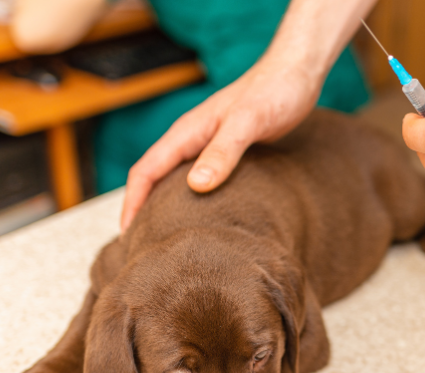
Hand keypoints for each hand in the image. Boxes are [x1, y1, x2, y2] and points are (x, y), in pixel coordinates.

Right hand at [119, 0, 376, 231]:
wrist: (296, 71)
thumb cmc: (275, 91)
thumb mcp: (249, 122)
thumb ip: (223, 151)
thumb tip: (195, 186)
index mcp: (188, 132)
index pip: (145, 171)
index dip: (132, 204)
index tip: (128, 237)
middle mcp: (193, 139)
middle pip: (154, 178)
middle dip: (143, 211)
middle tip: (143, 249)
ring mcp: (209, 144)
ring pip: (176, 179)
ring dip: (166, 206)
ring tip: (168, 240)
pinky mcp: (229, 150)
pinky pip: (201, 178)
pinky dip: (194, 199)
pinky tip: (206, 218)